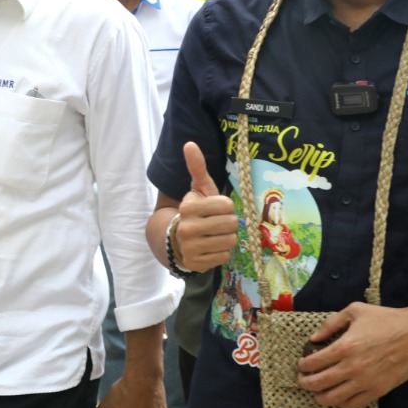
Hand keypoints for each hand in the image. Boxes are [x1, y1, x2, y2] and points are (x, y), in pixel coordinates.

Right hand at [174, 141, 238, 271]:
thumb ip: (197, 167)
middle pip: (231, 224)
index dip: (225, 207)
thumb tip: (190, 144)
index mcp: (188, 207)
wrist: (175, 239)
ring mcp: (191, 248)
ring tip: (214, 235)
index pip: (228, 206)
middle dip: (227, 223)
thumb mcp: (197, 189)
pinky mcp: (196, 264)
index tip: (214, 209)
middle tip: (215, 223)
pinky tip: (210, 247)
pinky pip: (224, 256)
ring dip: (226, 238)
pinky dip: (221, 252)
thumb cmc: (194, 211)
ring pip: (230, 241)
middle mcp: (187, 228)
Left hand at [295, 303, 407, 407]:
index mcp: (345, 346)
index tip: (301, 364)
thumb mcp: (355, 311)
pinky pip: (354, 404)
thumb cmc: (386, 319)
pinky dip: (342, 403)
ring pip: (334, 398)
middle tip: (303, 381)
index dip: (303, 365)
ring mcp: (366, 381)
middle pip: (319, 383)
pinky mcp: (379, 390)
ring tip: (317, 393)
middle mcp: (353, 367)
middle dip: (306, 384)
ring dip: (320, 397)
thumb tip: (314, 338)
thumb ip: (331, 323)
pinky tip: (338, 398)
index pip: (314, 363)